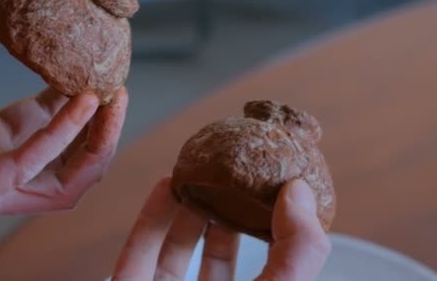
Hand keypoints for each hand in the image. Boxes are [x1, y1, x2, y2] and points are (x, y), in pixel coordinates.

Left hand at [0, 0, 127, 238]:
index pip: (48, 123)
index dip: (78, 99)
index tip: (94, 66)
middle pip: (72, 158)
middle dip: (103, 126)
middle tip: (117, 86)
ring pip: (68, 176)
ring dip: (99, 140)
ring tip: (114, 98)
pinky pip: (33, 165)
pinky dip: (64, 136)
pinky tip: (81, 102)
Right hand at [112, 178, 329, 279]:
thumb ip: (296, 252)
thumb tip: (299, 193)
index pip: (270, 265)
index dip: (276, 225)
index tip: (280, 184)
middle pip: (220, 254)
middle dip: (227, 209)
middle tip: (233, 173)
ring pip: (177, 251)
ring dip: (188, 207)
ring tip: (200, 172)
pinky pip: (139, 251)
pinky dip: (151, 216)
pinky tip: (165, 185)